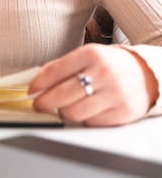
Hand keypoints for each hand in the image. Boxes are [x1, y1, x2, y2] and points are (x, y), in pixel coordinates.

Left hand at [28, 44, 158, 126]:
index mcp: (92, 54)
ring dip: (62, 112)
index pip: (56, 70)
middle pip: (63, 94)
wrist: (146, 73)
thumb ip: (64, 66)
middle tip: (38, 104)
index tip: (31, 90)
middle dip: (44, 102)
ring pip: (74, 112)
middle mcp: (104, 73)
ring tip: (60, 109)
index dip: (39, 83)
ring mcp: (114, 93)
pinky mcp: (122, 112)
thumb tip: (38, 79)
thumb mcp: (88, 55)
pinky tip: (83, 111)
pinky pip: (91, 122)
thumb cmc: (111, 65)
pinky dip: (82, 119)